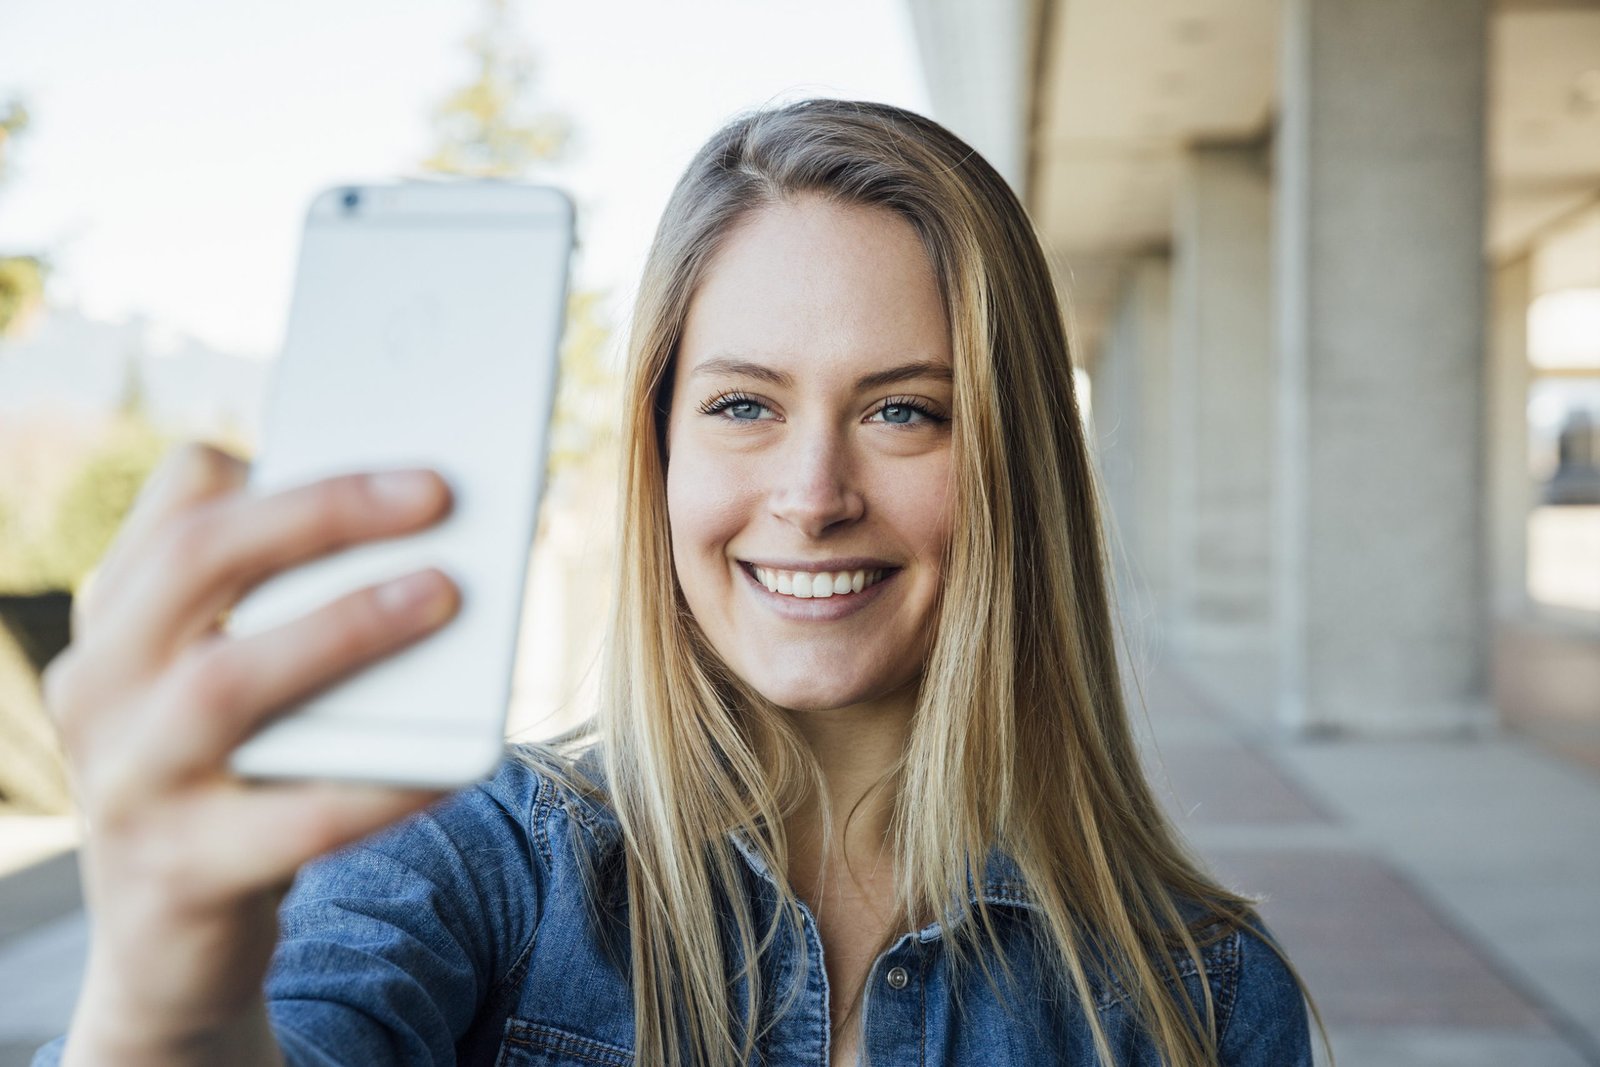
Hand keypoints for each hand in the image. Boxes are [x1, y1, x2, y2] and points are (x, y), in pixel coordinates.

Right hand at [45, 442, 459, 1062]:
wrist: (167, 957)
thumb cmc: (236, 783)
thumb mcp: (237, 689)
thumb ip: (290, 616)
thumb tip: (432, 539)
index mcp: (118, 624)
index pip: (178, 508)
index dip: (278, 466)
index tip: (384, 445)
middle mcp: (99, 690)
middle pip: (192, 563)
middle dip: (320, 513)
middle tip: (436, 491)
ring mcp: (128, 785)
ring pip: (227, 685)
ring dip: (344, 628)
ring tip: (444, 593)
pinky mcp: (180, 875)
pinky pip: (295, 821)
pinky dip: (382, 783)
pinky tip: (456, 758)